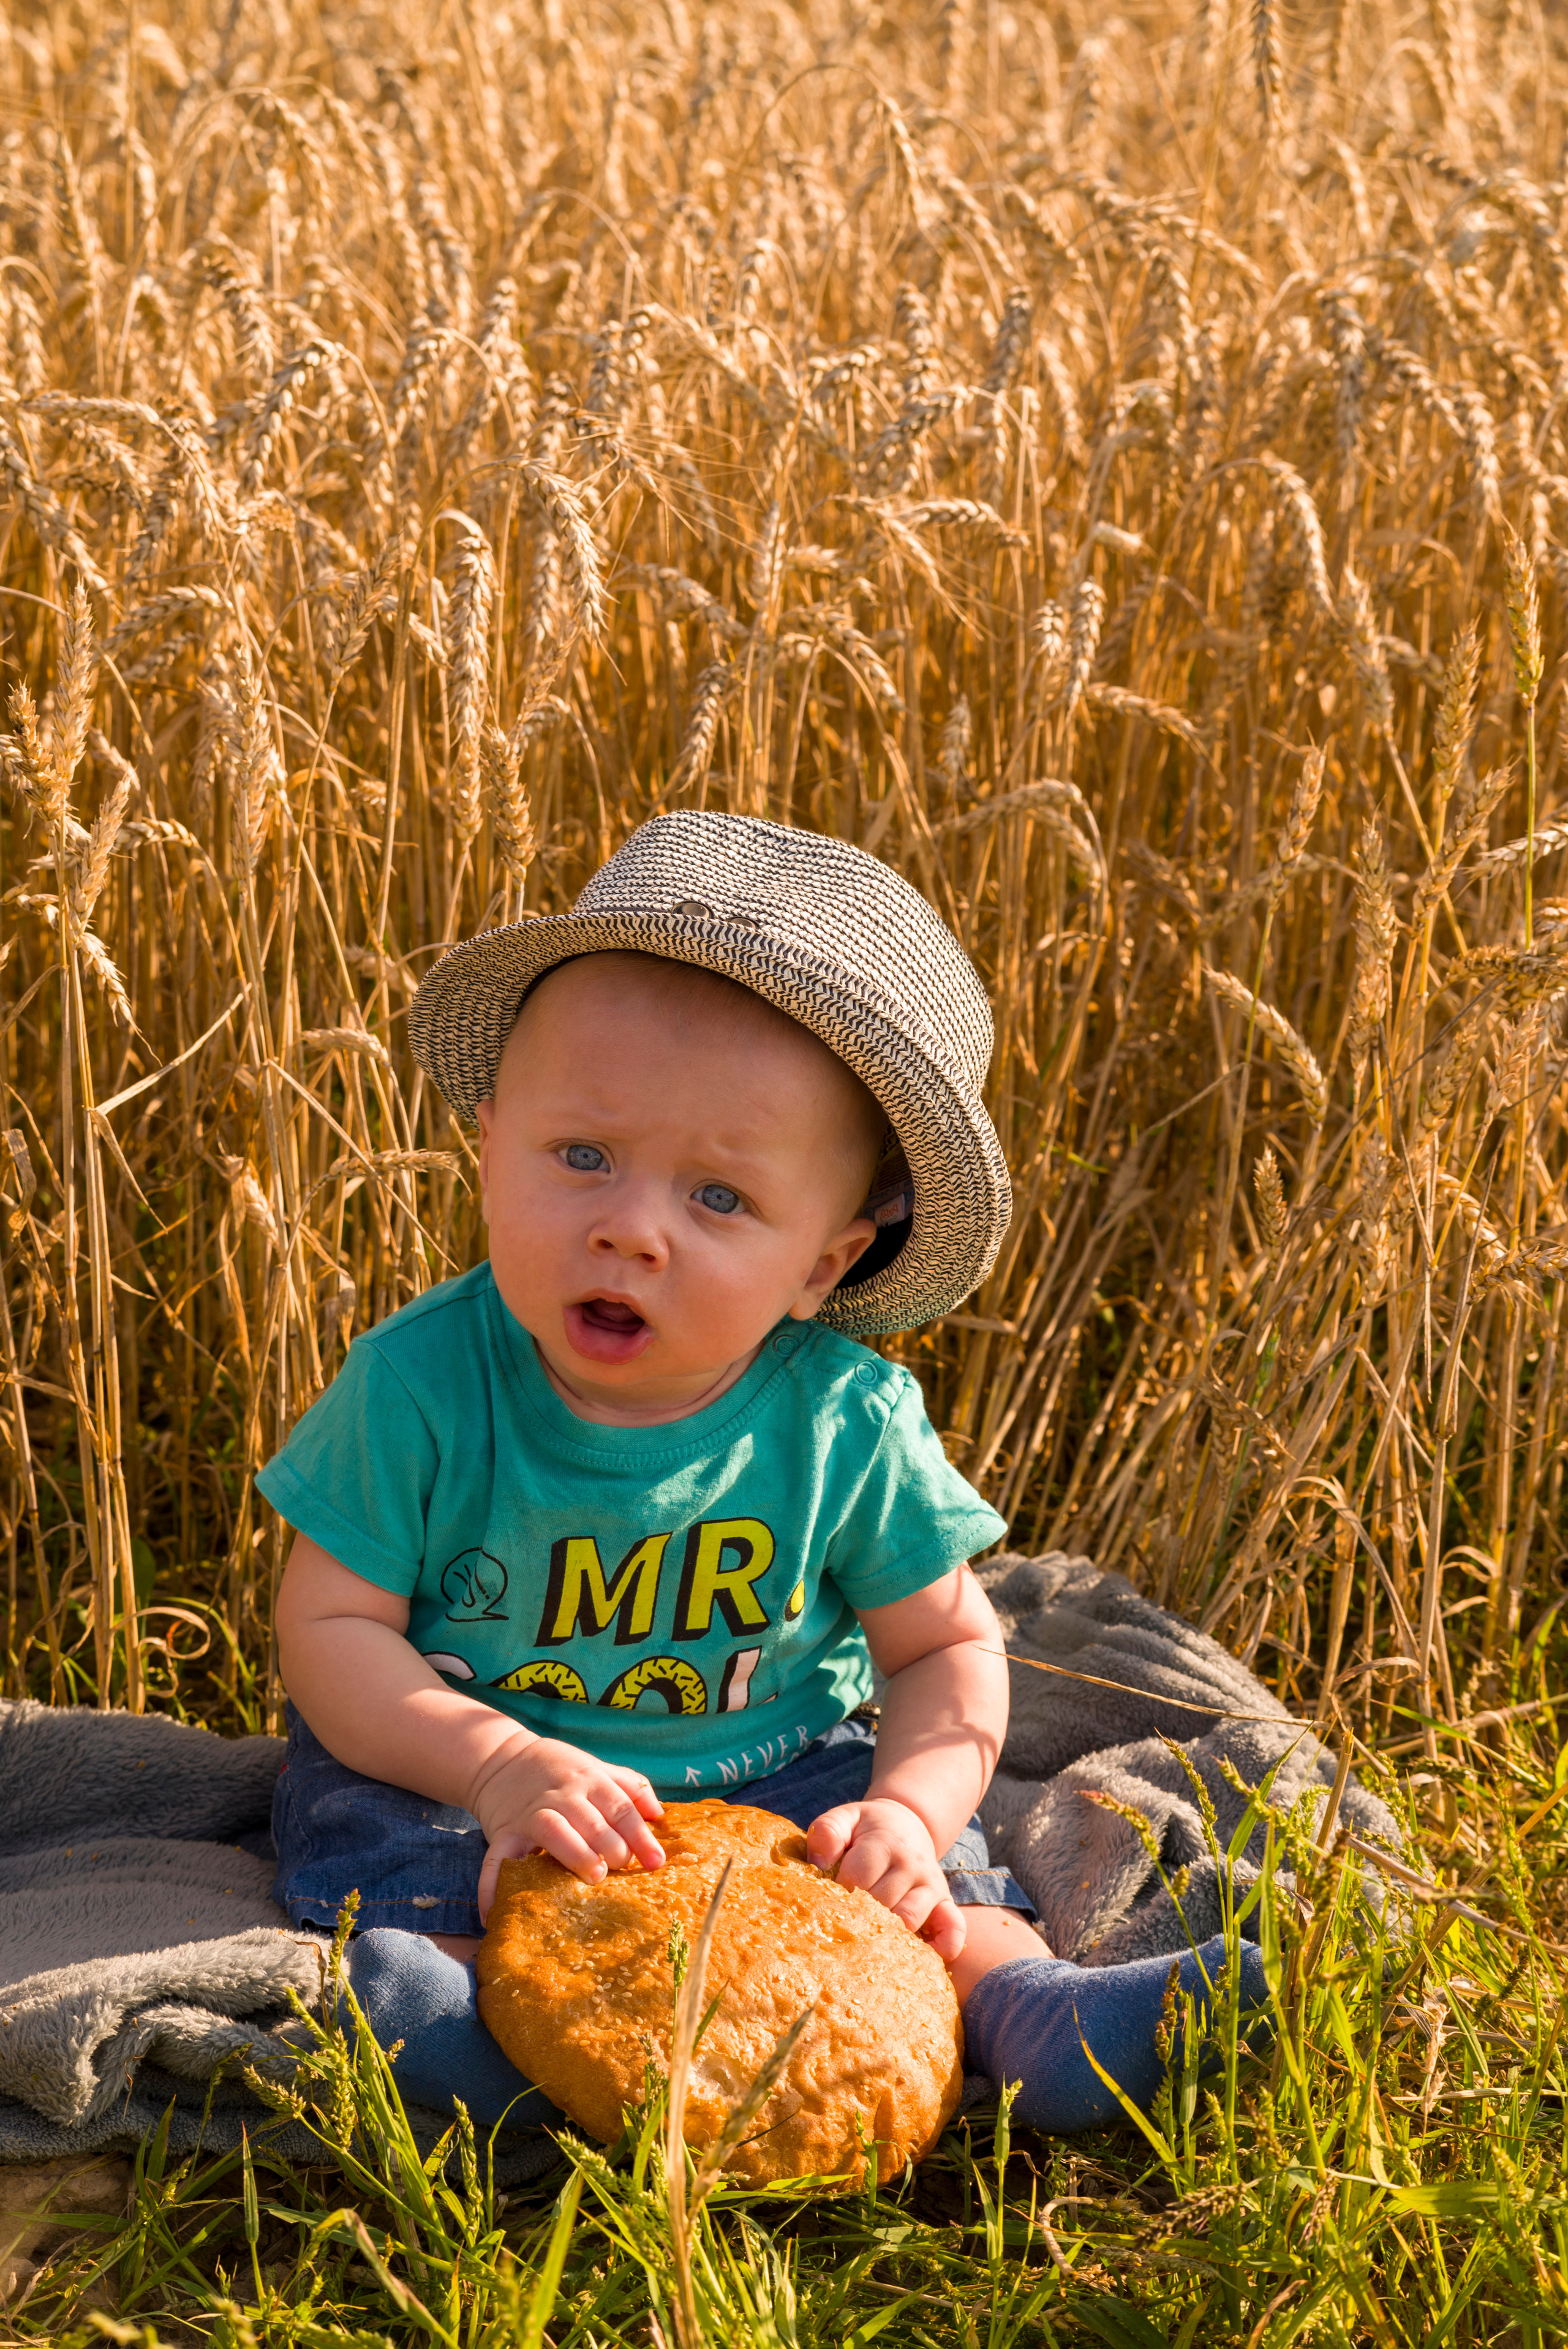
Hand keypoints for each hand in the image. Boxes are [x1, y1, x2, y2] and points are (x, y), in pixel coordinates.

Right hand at [472, 1737, 664, 1922]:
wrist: (501, 1759)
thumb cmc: (560, 1770)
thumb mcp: (596, 1767)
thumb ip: (629, 1786)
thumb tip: (660, 1814)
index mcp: (589, 1779)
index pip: (621, 1807)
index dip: (641, 1836)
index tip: (656, 1862)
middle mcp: (562, 1794)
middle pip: (592, 1821)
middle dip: (612, 1847)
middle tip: (622, 1868)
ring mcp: (531, 1812)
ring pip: (554, 1830)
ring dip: (576, 1854)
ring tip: (594, 1877)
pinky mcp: (504, 1831)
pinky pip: (497, 1857)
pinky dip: (493, 1883)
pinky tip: (494, 1909)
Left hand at [805, 1796, 965, 1961]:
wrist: (907, 1822)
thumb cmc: (868, 1827)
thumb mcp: (845, 1818)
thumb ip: (827, 1833)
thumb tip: (817, 1865)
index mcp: (885, 1843)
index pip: (859, 1876)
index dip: (837, 1893)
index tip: (824, 1902)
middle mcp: (912, 1865)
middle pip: (881, 1903)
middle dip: (856, 1918)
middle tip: (839, 1928)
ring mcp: (931, 1886)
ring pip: (909, 1920)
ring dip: (886, 1936)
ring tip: (865, 1944)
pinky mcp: (945, 1903)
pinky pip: (953, 1929)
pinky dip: (943, 1947)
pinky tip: (922, 1957)